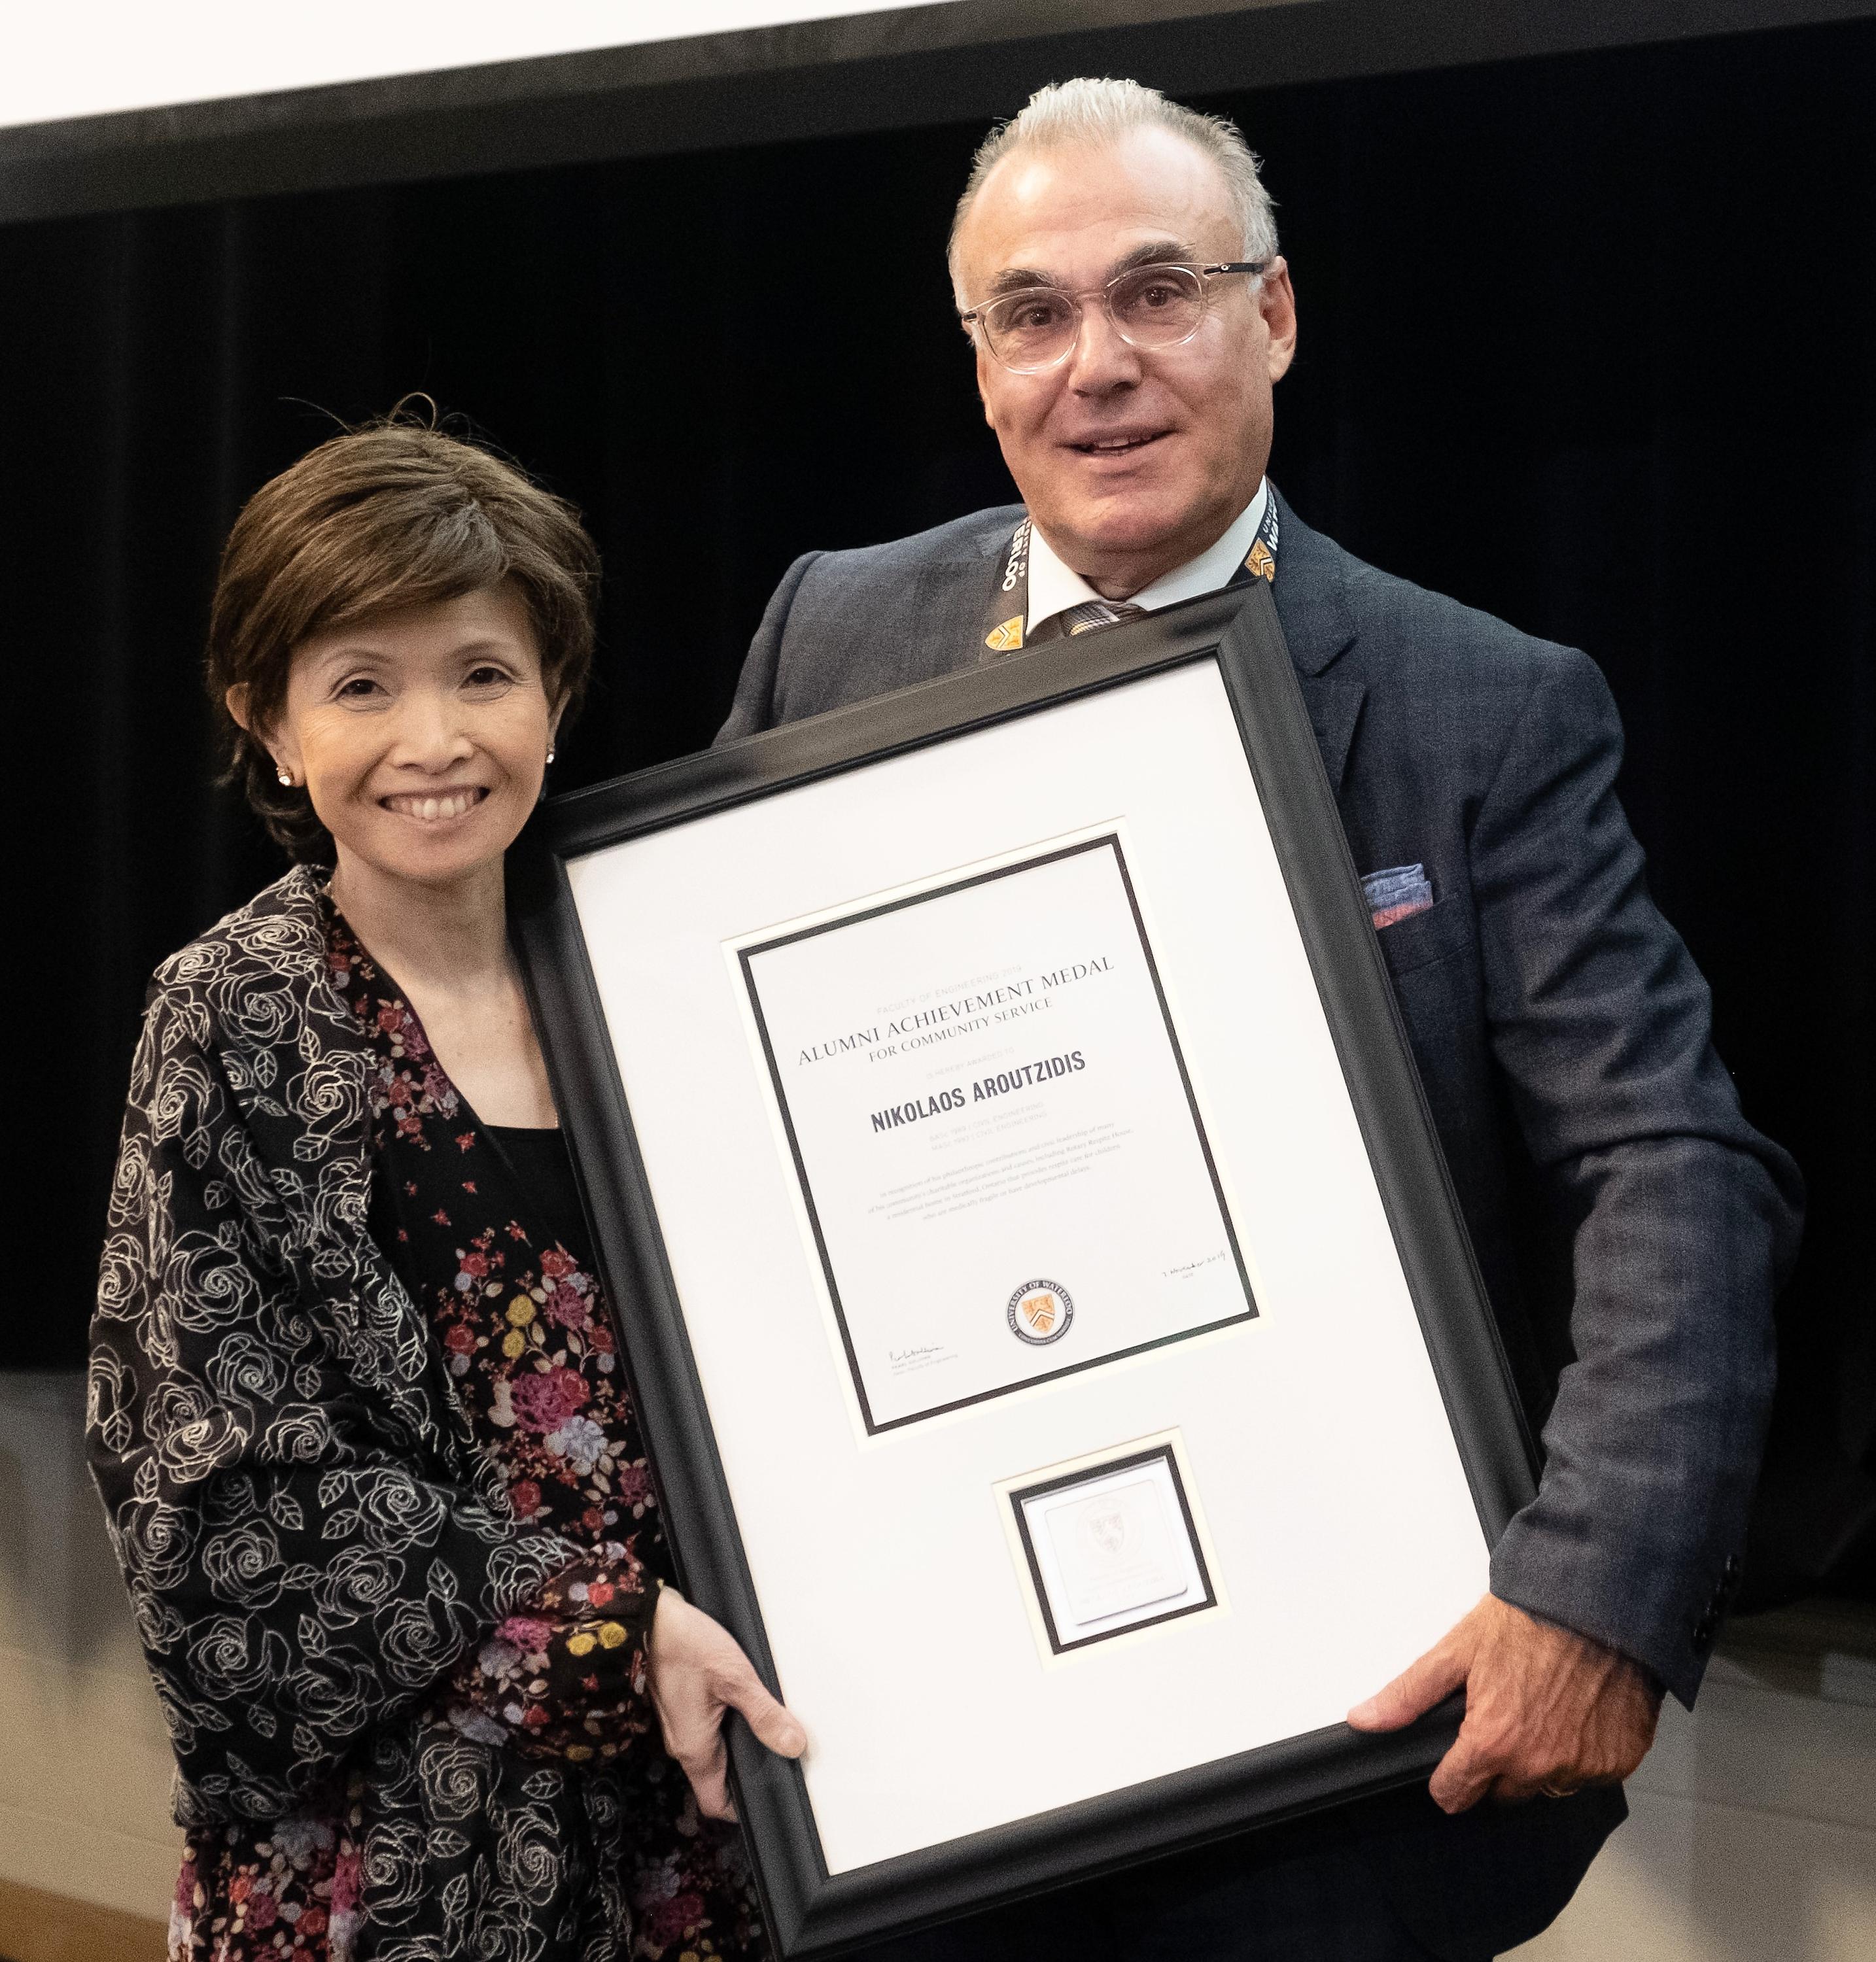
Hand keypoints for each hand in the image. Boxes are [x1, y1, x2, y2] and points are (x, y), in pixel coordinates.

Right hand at [647, 1586, 806, 1820]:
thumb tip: (793, 1745)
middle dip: (747, 1768)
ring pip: (711, 1750)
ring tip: (764, 1721)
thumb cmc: (683, 1644)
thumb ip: (764, 1714)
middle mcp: (682, 1743)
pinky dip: (724, 1721)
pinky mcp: (677, 1704)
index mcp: (694, 1749)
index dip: (742, 1809)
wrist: (646, 1617)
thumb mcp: (734, 1677)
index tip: (769, 1793)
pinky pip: (703, 1727)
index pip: (716, 1804)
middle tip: (778, 1750)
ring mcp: (677, 1724)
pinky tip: (740, 1698)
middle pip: (717, 1778)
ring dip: (736, 1742)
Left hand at [1346, 1593, 1660, 1812]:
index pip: (1455, 1795)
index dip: (1448, 1775)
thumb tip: (1364, 1720)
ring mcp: (1584, 1767)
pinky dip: (1580, 1750)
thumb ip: (1409, 1695)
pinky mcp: (1620, 1760)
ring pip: (1547, 1784)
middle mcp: (1539, 1765)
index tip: (1455, 1756)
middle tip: (1502, 1713)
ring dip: (1540, 1758)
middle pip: (1502, 1792)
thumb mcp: (1456, 1650)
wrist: (1598, 1602)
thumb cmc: (1529, 1619)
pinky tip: (1575, 1710)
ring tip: (1541, 1705)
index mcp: (1494, 1743)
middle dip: (1495, 1763)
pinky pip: (1589, 1772)